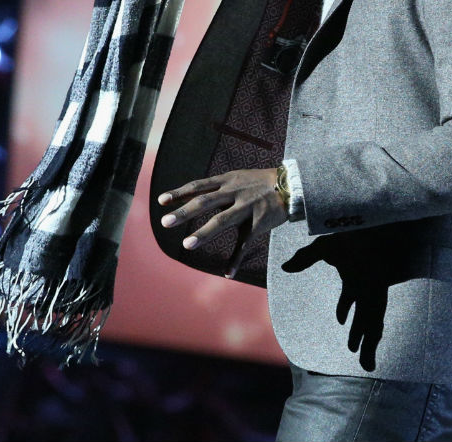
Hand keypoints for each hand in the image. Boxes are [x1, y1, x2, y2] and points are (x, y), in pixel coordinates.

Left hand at [158, 168, 287, 277]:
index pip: (198, 186)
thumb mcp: (237, 178)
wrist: (290, 185)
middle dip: (184, 212)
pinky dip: (236, 260)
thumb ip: (217, 187)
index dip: (179, 192)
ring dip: (204, 233)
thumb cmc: (258, 182)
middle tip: (165, 222)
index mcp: (226, 181)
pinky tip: (227, 274)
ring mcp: (246, 207)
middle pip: (205, 202)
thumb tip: (194, 193)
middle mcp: (234, 192)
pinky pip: (245, 243)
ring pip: (222, 221)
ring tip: (187, 244)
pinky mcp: (258, 222)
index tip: (161, 201)